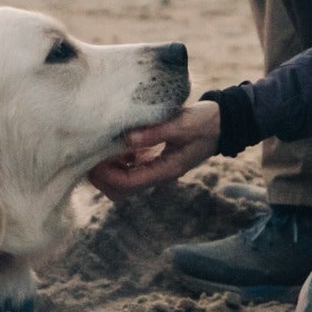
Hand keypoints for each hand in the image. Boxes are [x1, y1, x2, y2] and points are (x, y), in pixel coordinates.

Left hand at [89, 100, 221, 198]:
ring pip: (123, 180)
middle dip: (102, 177)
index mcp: (165, 170)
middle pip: (121, 189)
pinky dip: (117, 158)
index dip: (107, 174)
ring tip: (98, 146)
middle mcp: (158, 174)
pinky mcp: (154, 159)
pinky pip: (129, 166)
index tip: (92, 159)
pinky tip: (115, 141)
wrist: (223, 123)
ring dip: (108, 168)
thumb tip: (127, 138)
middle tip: (88, 155)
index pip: (128, 183)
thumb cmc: (205, 123)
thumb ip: (156, 132)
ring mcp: (156, 168)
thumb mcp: (182, 124)